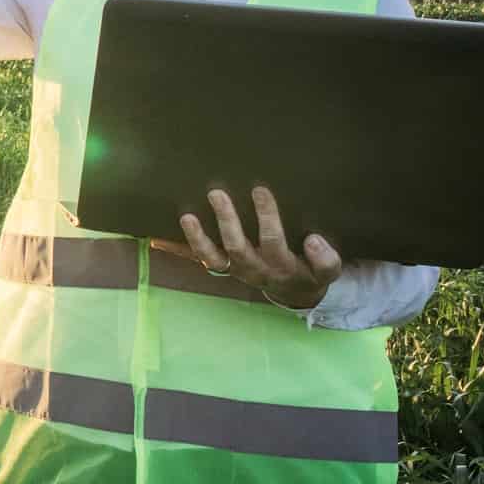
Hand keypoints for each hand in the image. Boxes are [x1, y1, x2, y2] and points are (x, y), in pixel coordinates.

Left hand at [152, 185, 343, 309]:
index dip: (266, 217)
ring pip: (212, 258)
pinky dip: (178, 251)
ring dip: (197, 238)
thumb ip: (326, 260)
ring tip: (187, 216)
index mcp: (281, 267)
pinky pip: (200, 260)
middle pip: (237, 247)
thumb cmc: (309, 272)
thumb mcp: (326, 272)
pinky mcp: (222, 267)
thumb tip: (314, 240)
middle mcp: (253, 270)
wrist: (294, 294)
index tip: (260, 190)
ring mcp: (234, 269)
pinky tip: (156, 239)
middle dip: (226, 221)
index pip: (273, 241)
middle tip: (217, 193)